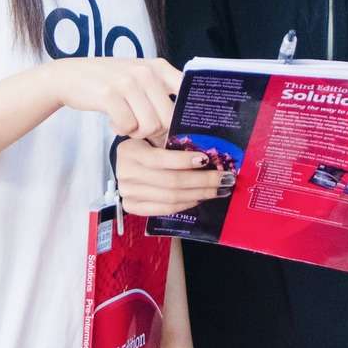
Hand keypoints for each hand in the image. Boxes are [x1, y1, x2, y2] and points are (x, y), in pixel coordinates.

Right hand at [43, 57, 182, 142]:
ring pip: (150, 126)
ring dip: (138, 133)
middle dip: (158, 132)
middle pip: (169, 119)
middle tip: (143, 130)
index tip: (178, 130)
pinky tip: (114, 122)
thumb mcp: (140, 77)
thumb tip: (183, 128)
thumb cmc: (110, 82)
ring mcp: (127, 82)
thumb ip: (162, 93)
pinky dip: (121, 130)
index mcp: (159, 67)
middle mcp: (146, 72)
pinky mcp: (109, 95)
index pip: (187, 94)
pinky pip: (128, 127)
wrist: (70, 75)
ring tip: (128, 123)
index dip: (186, 117)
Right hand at [116, 136, 232, 216]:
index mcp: (130, 151)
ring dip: (199, 194)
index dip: (185, 160)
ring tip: (218, 190)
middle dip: (202, 181)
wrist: (124, 164)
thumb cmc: (145, 148)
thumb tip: (208, 152)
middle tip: (224, 178)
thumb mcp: (153, 138)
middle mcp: (126, 174)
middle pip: (171, 181)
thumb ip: (173, 142)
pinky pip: (165, 209)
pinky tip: (199, 198)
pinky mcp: (133, 207)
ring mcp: (128, 193)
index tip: (207, 159)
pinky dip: (186, 204)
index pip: (161, 159)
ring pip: (171, 197)